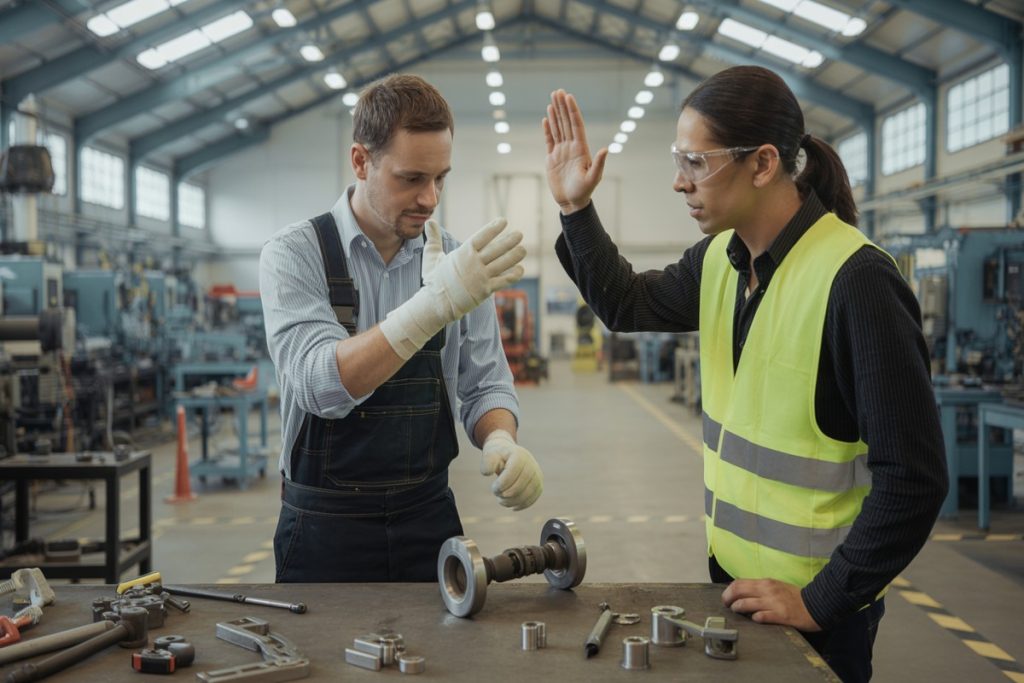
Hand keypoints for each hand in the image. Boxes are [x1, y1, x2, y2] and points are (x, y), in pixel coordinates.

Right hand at [423, 218, 524, 315]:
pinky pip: (503, 281)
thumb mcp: (431, 256)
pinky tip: (520, 269)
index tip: (504, 221)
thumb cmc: (434, 280)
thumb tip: (428, 221)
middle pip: (496, 249)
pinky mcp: (485, 291)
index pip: (481, 237)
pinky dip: (513, 275)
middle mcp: (474, 264)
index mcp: (462, 254)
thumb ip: (433, 238)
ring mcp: (481, 278)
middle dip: (509, 241)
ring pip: (502, 264)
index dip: (493, 228)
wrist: (436, 304)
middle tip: (520, 234)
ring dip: (514, 256)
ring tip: (523, 249)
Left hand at [481, 430, 542, 510]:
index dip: (502, 484)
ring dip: (513, 501)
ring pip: (528, 494)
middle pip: (521, 484)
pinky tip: (512, 506)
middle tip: (497, 495)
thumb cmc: (498, 457)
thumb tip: (487, 473)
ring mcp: (537, 475)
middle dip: (507, 494)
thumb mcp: (490, 455)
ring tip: (502, 501)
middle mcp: (531, 464)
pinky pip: (532, 498)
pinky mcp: (538, 485)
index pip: (513, 472)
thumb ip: (487, 463)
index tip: (494, 488)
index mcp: (519, 455)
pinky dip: (521, 505)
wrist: (510, 456)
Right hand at [543, 89, 607, 213]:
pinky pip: (549, 140)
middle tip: (558, 91)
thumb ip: (599, 163)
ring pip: (557, 128)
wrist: (572, 202)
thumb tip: (606, 149)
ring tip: (552, 99)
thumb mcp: (594, 178)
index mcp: (581, 149)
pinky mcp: (552, 159)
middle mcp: (571, 147)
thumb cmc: (584, 192)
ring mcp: (561, 152)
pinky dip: (547, 129)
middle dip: (562, 106)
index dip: (572, 111)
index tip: (568, 97)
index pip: (576, 125)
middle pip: (565, 122)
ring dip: (555, 114)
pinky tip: (546, 118)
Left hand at [721, 579, 820, 631]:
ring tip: (738, 613)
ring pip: (745, 604)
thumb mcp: (775, 587)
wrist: (816, 604)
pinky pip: (760, 617)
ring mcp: (773, 603)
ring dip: (737, 609)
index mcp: (765, 583)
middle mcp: (767, 591)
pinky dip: (754, 618)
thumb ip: (760, 589)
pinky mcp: (780, 616)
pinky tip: (755, 619)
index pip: (739, 583)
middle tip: (727, 606)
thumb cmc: (794, 597)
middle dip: (727, 599)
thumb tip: (743, 594)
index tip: (726, 598)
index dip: (728, 591)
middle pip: (738, 591)